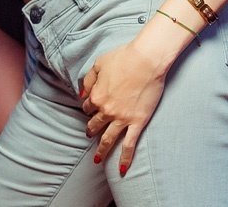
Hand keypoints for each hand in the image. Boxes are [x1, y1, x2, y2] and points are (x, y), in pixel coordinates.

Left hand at [80, 41, 166, 173]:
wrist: (147, 59)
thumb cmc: (124, 57)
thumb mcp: (99, 63)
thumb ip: (88, 80)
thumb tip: (81, 95)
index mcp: (96, 96)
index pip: (87, 107)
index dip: (89, 107)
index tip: (92, 107)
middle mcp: (106, 111)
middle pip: (95, 125)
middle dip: (91, 129)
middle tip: (90, 133)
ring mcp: (122, 118)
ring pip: (108, 139)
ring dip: (101, 150)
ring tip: (97, 159)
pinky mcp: (137, 122)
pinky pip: (130, 145)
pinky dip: (125, 159)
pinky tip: (122, 170)